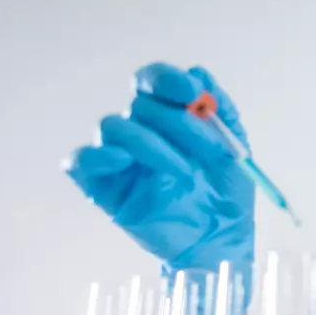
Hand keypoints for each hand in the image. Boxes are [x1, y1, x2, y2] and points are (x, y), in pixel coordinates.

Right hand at [66, 63, 254, 279]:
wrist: (221, 242)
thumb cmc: (226, 196)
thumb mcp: (235, 150)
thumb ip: (221, 111)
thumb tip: (198, 73)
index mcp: (168, 118)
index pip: (152, 82)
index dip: (166, 79)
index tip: (192, 93)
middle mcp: (140, 132)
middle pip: (138, 104)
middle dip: (176, 122)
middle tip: (208, 150)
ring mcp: (120, 160)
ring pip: (112, 126)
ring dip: (150, 143)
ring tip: (182, 171)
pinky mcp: (104, 189)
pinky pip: (81, 161)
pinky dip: (97, 156)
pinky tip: (124, 162)